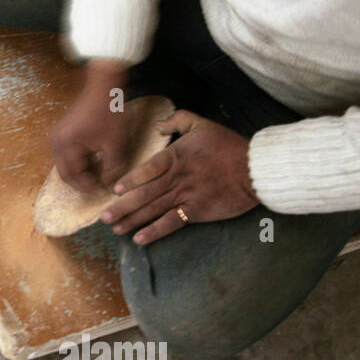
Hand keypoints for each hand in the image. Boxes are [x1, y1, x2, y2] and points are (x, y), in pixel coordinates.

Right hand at [51, 59, 132, 191]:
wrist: (103, 86)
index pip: (75, 176)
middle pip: (65, 173)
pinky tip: (94, 163)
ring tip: (98, 177)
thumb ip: (112, 167)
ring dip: (80, 173)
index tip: (104, 191)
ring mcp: (58, 137)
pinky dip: (79, 163)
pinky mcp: (63, 133)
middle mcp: (57, 142)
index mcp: (66, 145)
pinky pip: (67, 155)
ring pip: (66, 165)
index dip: (89, 186)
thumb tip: (109, 183)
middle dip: (82, 183)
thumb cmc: (109, 112)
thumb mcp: (115, 143)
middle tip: (98, 188)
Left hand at [100, 110, 259, 244]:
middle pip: (145, 194)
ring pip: (154, 210)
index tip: (114, 190)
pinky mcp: (197, 211)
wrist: (255, 169)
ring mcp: (186, 196)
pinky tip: (140, 239)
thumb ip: (177, 120)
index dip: (130, 180)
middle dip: (122, 207)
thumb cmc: (228, 145)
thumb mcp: (202, 124)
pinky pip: (172, 223)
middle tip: (104, 217)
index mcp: (176, 156)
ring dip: (132, 220)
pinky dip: (155, 232)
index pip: (147, 170)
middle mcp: (177, 178)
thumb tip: (157, 124)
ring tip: (115, 229)